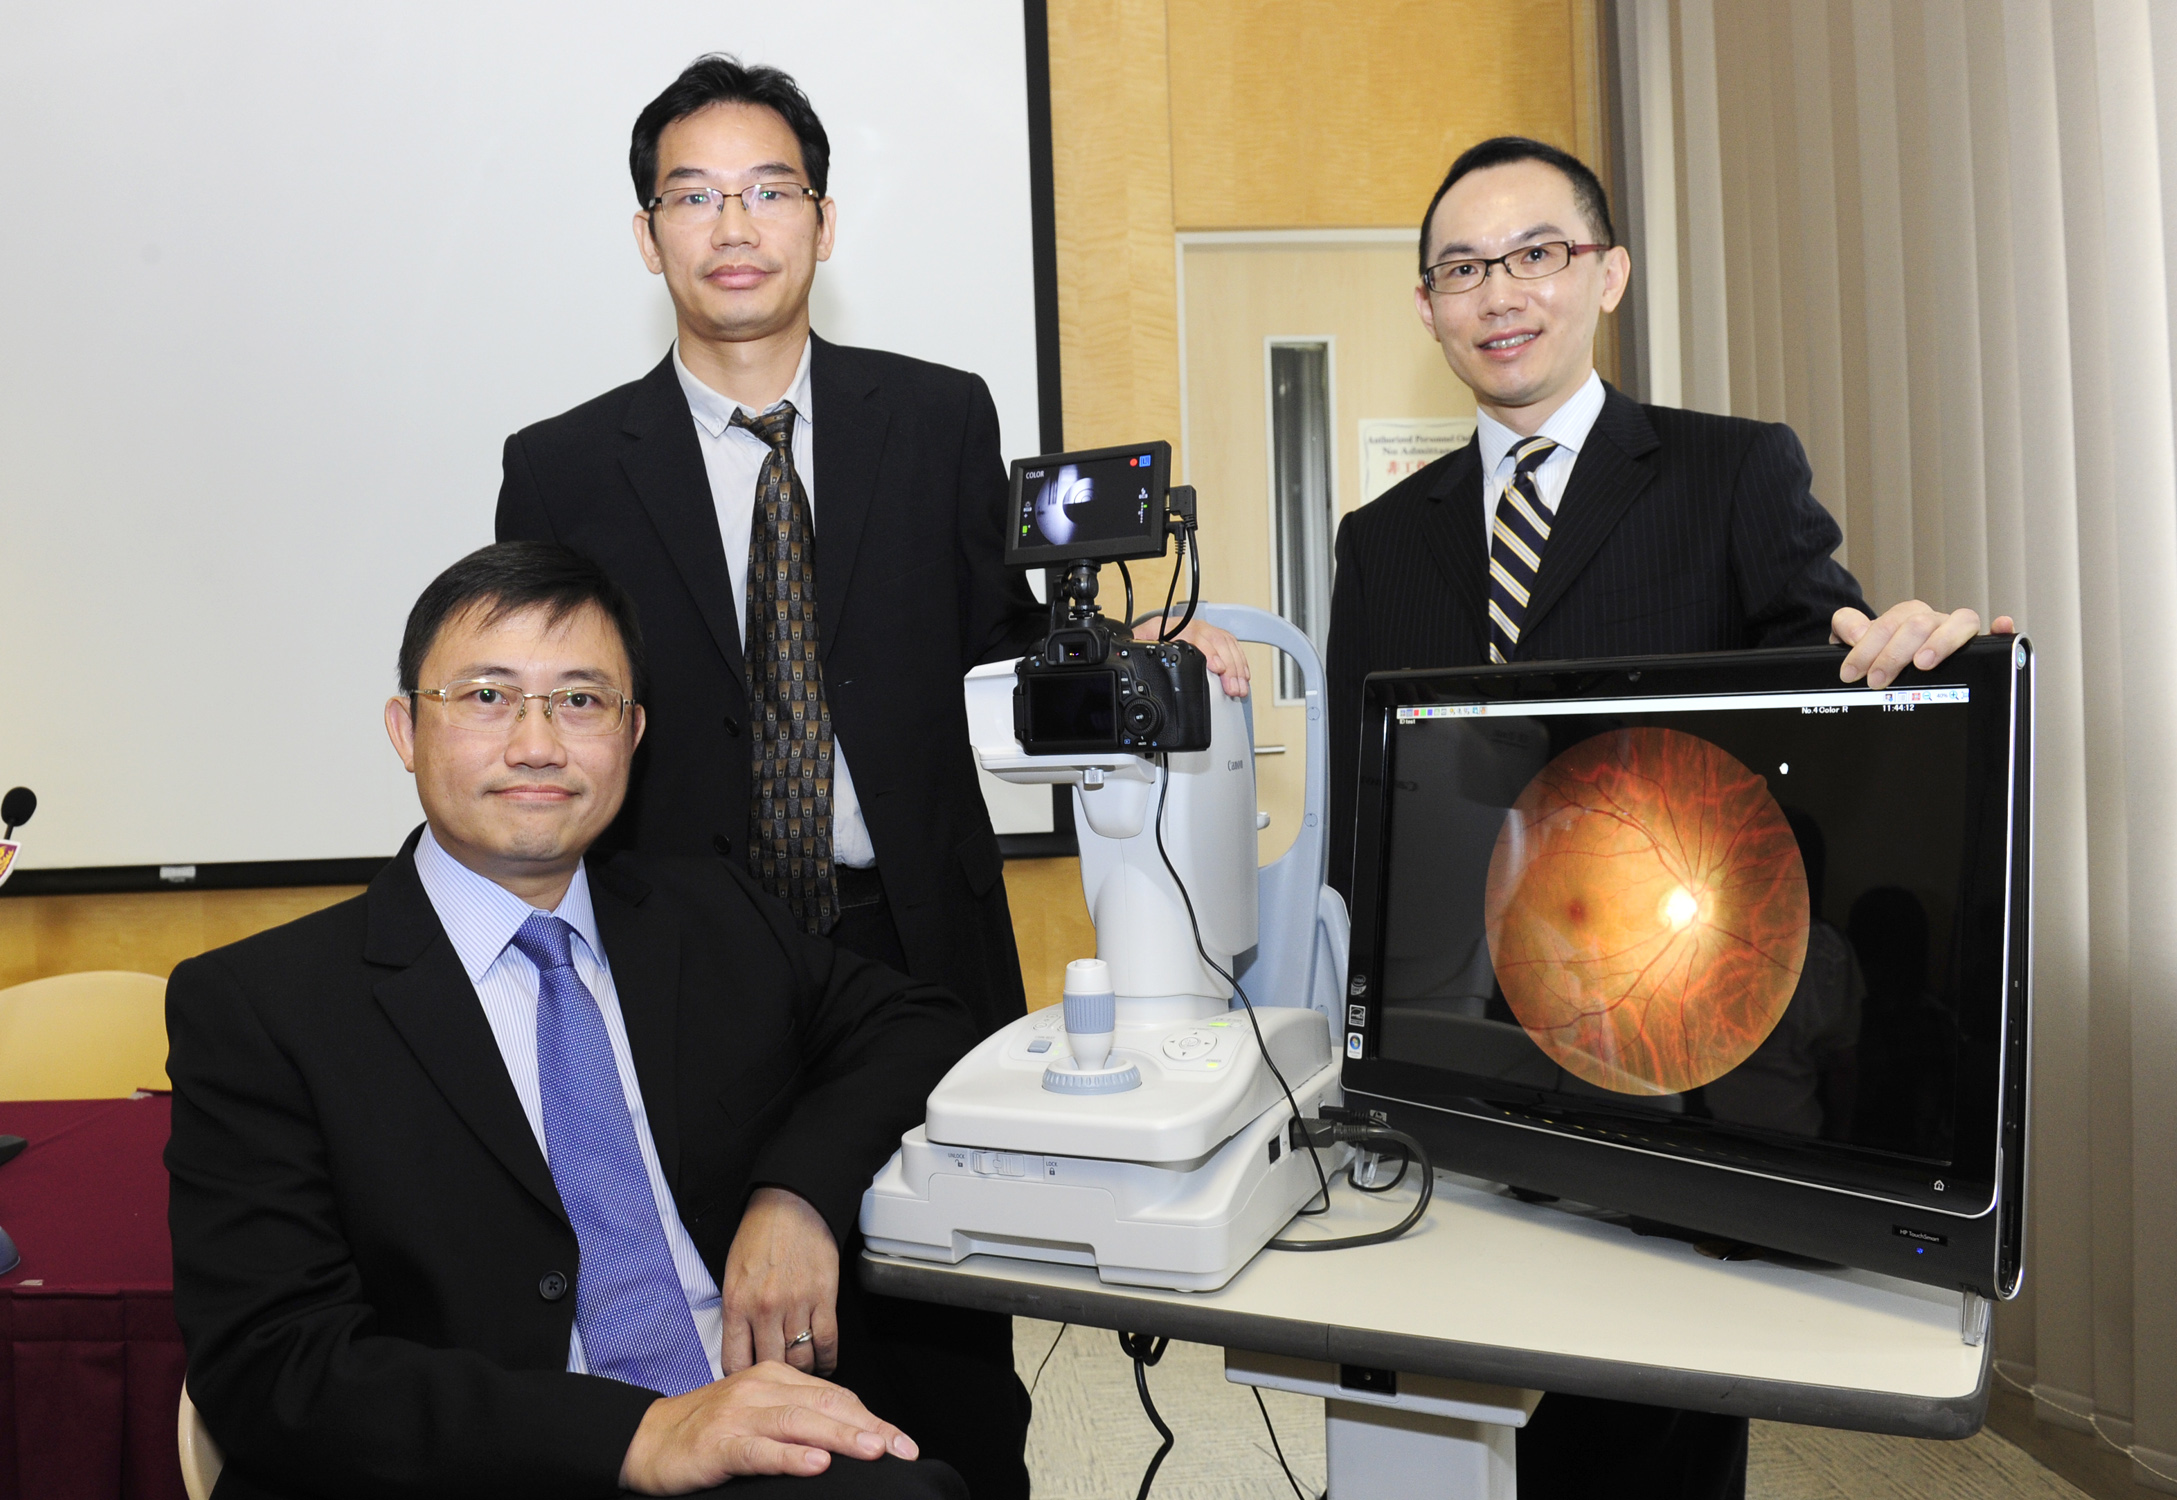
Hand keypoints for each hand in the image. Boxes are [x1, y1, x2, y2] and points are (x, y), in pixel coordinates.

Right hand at [617, 1361, 916, 1493]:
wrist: (647, 1440)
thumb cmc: (708, 1430)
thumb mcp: (758, 1414)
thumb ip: (798, 1419)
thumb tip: (849, 1439)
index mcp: (775, 1377)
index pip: (835, 1396)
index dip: (871, 1418)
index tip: (902, 1442)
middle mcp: (761, 1388)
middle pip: (825, 1405)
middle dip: (868, 1427)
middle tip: (900, 1447)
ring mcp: (739, 1414)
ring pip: (799, 1422)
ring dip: (840, 1436)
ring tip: (871, 1449)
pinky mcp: (719, 1443)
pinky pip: (760, 1450)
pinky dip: (790, 1457)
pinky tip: (815, 1464)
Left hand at [722, 1187, 838, 1375]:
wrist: (791, 1205)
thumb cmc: (760, 1236)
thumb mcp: (732, 1275)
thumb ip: (737, 1314)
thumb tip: (743, 1349)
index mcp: (737, 1304)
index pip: (734, 1363)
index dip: (742, 1379)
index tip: (749, 1383)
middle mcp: (765, 1309)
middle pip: (770, 1366)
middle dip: (774, 1379)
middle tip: (778, 1385)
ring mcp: (796, 1304)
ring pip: (801, 1359)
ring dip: (801, 1372)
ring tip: (801, 1374)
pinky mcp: (824, 1298)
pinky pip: (826, 1342)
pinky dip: (826, 1360)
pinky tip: (823, 1364)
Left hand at [1133, 616, 1250, 696]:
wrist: (1159, 626)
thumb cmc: (1152, 634)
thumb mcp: (1142, 638)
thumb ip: (1138, 643)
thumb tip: (1131, 647)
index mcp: (1177, 627)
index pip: (1197, 637)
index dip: (1210, 653)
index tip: (1218, 668)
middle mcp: (1196, 627)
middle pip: (1218, 645)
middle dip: (1229, 668)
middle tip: (1232, 688)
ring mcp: (1209, 631)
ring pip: (1229, 647)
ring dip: (1238, 669)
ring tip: (1240, 688)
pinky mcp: (1218, 638)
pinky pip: (1234, 647)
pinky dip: (1241, 662)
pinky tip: (1244, 676)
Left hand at [1832, 602, 2015, 687]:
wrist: (1893, 668)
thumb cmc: (1881, 657)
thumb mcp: (1856, 644)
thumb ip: (1848, 629)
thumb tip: (1856, 632)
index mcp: (1905, 617)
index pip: (1887, 623)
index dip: (1866, 647)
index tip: (1851, 672)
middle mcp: (1933, 622)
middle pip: (1918, 623)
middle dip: (1893, 653)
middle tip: (1877, 679)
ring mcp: (1956, 632)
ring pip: (1957, 621)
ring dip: (1940, 641)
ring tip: (1922, 663)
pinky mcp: (1978, 646)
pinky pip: (1994, 634)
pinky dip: (1999, 628)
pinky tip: (2000, 626)